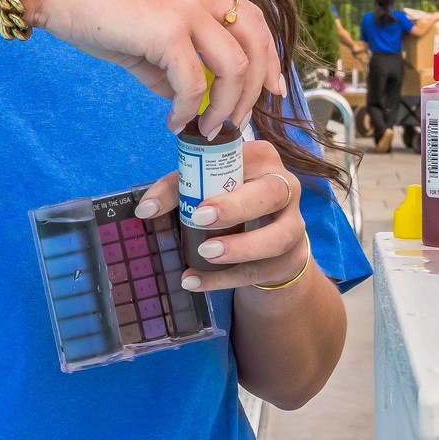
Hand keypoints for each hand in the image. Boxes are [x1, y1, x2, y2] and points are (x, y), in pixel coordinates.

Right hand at [23, 0, 283, 136]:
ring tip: (206, 128)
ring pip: (234, 66)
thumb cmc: (93, 9)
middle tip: (237, 121)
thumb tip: (188, 98)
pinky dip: (187, 110)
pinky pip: (193, 83)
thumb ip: (173, 61)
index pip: (253, 19)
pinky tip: (174, 121)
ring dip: (225, 106)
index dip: (270, 58)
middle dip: (254, 90)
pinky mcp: (167, 30)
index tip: (273, 90)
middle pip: (255, 43)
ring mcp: (187, 7)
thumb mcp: (145, 33)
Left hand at [133, 139, 310, 290]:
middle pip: (271, 192)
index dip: (221, 173)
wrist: (267, 243)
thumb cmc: (232, 203)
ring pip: (279, 236)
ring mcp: (294, 223)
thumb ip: (177, 191)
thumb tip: (144, 210)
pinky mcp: (291, 257)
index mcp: (262, 160)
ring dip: (240, 247)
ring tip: (204, 254)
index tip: (196, 201)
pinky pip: (261, 270)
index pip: (243, 158)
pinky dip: (225, 279)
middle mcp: (285, 186)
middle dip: (236, 207)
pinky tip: (195, 281)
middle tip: (200, 219)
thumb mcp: (205, 190)